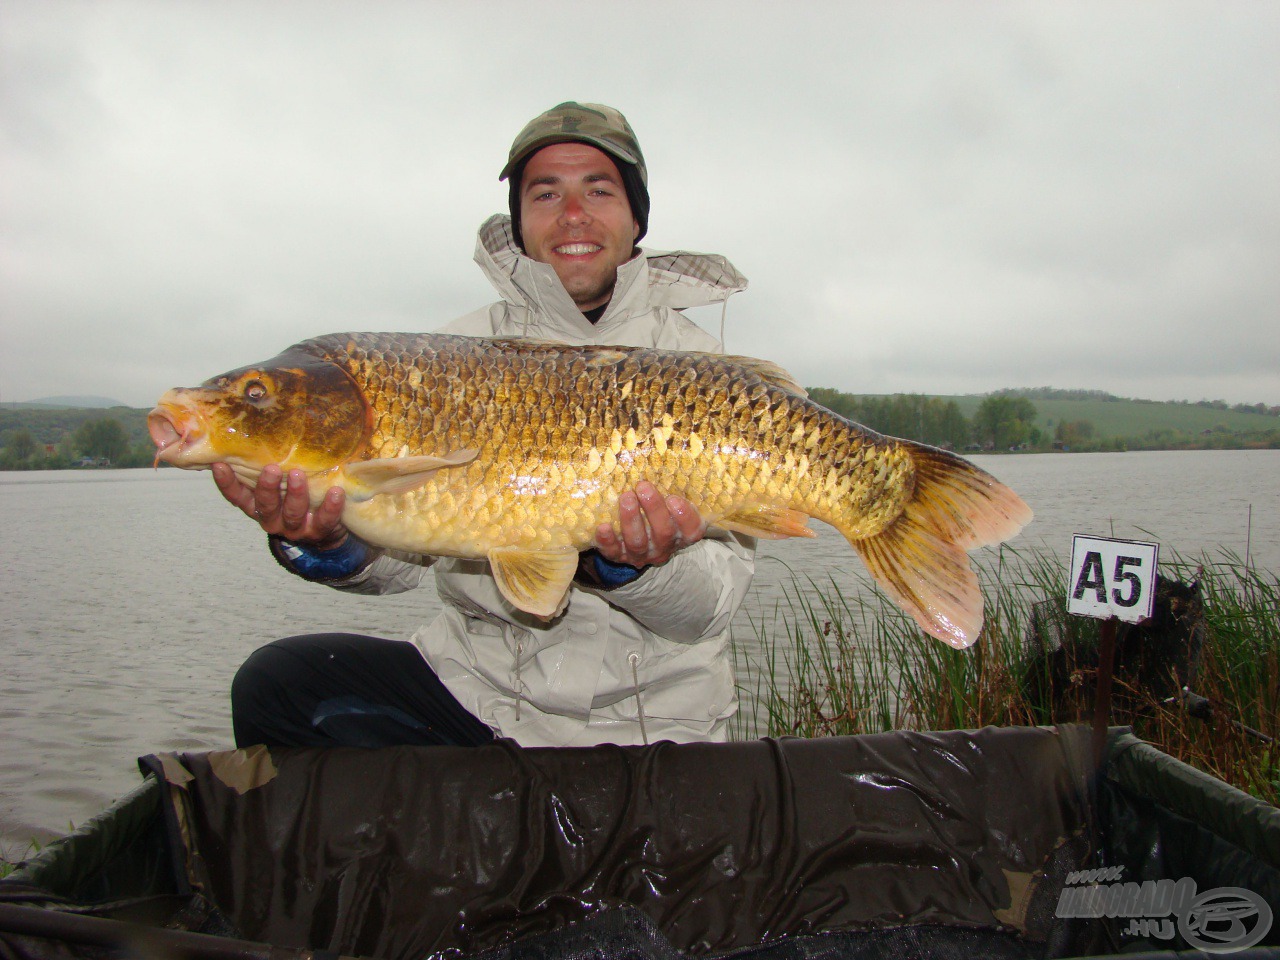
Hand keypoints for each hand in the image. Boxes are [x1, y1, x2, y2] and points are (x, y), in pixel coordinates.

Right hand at [211, 463, 348, 549]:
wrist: (324, 531)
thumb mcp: (279, 485)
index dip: (227, 483)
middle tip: (271, 469)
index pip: (237, 496)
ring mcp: (294, 528)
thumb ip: (270, 467)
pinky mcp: (318, 532)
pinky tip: (335, 492)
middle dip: (267, 488)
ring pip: (292, 513)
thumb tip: (265, 429)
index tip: (219, 465)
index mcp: (257, 505)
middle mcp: (272, 519)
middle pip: (265, 505)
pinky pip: (324, 521)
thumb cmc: (296, 498)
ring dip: (295, 494)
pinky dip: (330, 507)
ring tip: (298, 475)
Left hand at [595, 481, 705, 567]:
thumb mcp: (670, 505)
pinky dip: (607, 540)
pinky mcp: (620, 557)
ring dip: (631, 520)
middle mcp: (664, 546)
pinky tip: (603, 526)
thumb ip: (671, 488)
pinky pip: (613, 552)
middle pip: (663, 533)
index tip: (674, 498)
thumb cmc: (658, 514)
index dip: (684, 516)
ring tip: (626, 498)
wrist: (640, 543)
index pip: (692, 529)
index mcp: (682, 533)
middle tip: (643, 487)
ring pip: (638, 542)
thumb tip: (662, 454)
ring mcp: (641, 554)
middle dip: (653, 509)